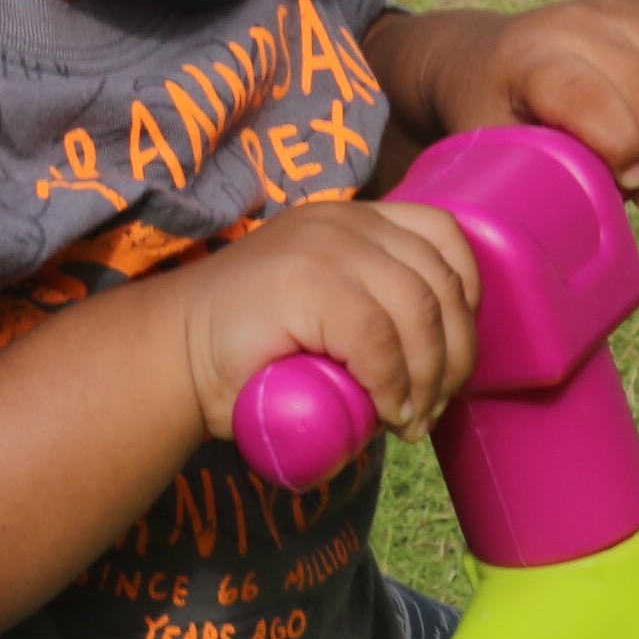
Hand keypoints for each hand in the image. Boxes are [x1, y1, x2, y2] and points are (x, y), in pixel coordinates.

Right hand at [174, 201, 479, 444]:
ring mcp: (324, 246)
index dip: (467, 296)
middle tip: (429, 409)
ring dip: (428, 377)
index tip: (452, 354)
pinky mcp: (307, 280)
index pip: (443, 234)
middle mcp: (344, 221)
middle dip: (454, 355)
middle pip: (440, 281)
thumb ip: (374, 310)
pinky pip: (380, 339)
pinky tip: (385, 413)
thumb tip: (441, 364)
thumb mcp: (327, 311)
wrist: (172, 356)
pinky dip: (394, 384)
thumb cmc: (249, 350)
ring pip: (419, 310)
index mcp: (353, 220)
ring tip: (408, 418)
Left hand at [407, 0, 638, 207]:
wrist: (478, 58)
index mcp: (526, 61)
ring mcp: (611, 11)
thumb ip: (536, 184)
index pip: (592, 99)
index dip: (624, 150)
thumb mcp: (491, 154)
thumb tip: (588, 230)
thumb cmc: (486, 119)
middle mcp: (571, 25)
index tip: (628, 187)